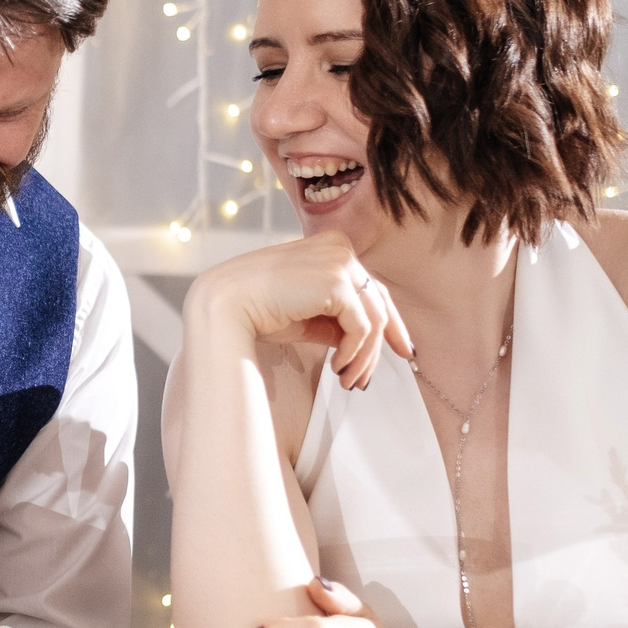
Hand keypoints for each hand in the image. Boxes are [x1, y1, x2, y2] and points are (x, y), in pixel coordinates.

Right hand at [184, 230, 413, 389]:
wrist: (226, 306)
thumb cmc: (257, 309)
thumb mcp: (306, 314)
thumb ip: (335, 319)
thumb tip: (362, 343)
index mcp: (331, 246)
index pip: (371, 287)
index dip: (390, 322)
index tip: (401, 349)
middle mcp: (340, 247)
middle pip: (378, 302)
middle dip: (381, 346)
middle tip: (368, 378)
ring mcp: (340, 262)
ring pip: (374, 318)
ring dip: (364, 357)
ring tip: (348, 381)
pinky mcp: (337, 283)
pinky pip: (361, 327)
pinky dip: (354, 352)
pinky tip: (337, 367)